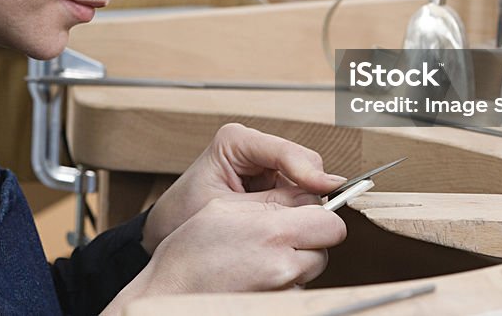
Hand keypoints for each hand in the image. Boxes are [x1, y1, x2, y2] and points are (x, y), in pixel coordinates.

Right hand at [105, 198, 346, 311]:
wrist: (170, 293)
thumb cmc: (190, 250)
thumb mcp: (226, 207)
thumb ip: (272, 201)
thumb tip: (308, 195)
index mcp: (273, 233)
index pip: (331, 224)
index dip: (320, 215)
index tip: (304, 212)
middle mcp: (284, 266)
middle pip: (325, 249)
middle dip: (309, 238)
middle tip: (277, 233)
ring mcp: (282, 291)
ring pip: (311, 269)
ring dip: (296, 260)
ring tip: (259, 255)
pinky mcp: (277, 305)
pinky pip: (295, 288)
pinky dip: (283, 280)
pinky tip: (254, 274)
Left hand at [140, 122, 346, 253]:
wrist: (167, 229)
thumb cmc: (184, 216)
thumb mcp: (226, 211)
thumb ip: (269, 205)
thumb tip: (314, 202)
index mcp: (235, 141)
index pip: (285, 150)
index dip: (309, 171)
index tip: (328, 189)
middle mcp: (254, 146)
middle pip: (304, 164)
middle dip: (310, 193)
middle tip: (310, 223)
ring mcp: (265, 163)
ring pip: (307, 180)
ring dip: (306, 205)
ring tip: (296, 229)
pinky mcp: (272, 181)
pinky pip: (299, 194)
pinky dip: (299, 211)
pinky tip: (291, 227)